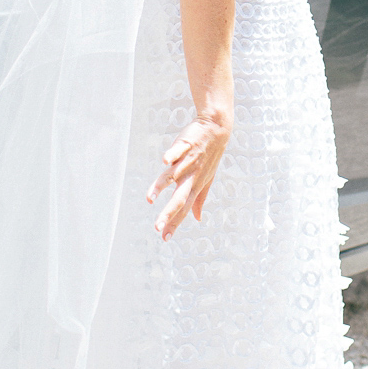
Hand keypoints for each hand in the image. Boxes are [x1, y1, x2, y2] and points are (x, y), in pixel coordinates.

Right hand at [146, 114, 230, 239]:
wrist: (217, 130)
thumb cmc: (209, 157)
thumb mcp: (206, 180)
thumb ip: (199, 200)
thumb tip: (198, 219)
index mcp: (195, 186)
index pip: (184, 209)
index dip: (174, 223)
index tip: (164, 238)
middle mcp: (191, 176)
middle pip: (179, 198)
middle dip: (168, 213)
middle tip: (157, 227)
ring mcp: (188, 161)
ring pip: (173, 176)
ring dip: (161, 187)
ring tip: (150, 198)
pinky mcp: (185, 145)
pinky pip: (177, 151)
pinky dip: (171, 156)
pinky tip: (165, 161)